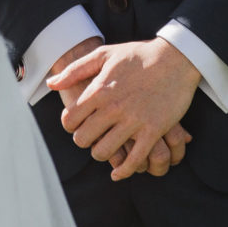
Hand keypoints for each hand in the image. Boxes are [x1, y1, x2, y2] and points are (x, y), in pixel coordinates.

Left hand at [51, 38, 200, 180]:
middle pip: (83, 139)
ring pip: (104, 152)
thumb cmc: (139, 55)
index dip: (70, 125)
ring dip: (102, 154)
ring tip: (106, 148)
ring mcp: (133, 121)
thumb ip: (75, 69)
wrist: (176, 57)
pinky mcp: (153, 131)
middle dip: (84, 140)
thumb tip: (51, 83)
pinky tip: (119, 172)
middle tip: (92, 136)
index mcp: (99, 89)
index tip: (77, 123)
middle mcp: (113, 107)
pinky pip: (134, 160)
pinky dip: (124, 171)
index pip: (70, 119)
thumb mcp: (104, 54)